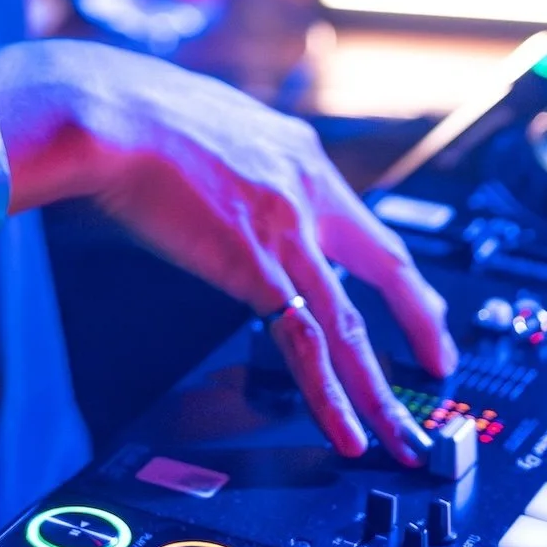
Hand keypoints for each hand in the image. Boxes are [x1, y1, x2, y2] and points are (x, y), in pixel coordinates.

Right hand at [0, 40, 456, 464]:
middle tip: (440, 367)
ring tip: (401, 433)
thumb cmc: (137, 113)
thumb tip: (232, 182)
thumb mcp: (216, 125)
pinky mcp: (253, 265)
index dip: (394, 271)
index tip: (413, 300)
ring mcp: (285, 229)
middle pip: (384, 269)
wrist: (107, 114)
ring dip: (380, 388)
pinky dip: (330, 394)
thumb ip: (242, 161)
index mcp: (298, 153)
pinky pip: (303, 344)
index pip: (363, 223)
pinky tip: (345, 427)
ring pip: (349, 325)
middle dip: (420, 323)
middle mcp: (306, 188)